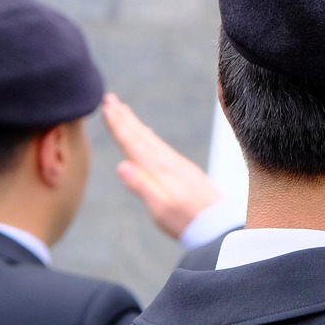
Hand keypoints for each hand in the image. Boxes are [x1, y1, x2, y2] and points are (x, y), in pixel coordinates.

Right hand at [103, 95, 223, 240]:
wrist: (219, 225)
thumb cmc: (186, 221)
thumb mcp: (160, 208)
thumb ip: (141, 186)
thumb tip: (121, 164)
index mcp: (159, 169)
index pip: (133, 143)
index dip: (118, 125)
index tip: (106, 106)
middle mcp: (168, 162)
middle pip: (141, 136)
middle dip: (124, 118)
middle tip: (109, 99)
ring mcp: (178, 164)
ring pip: (151, 139)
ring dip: (135, 124)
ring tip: (124, 111)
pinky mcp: (184, 170)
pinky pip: (160, 146)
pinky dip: (149, 136)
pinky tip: (148, 136)